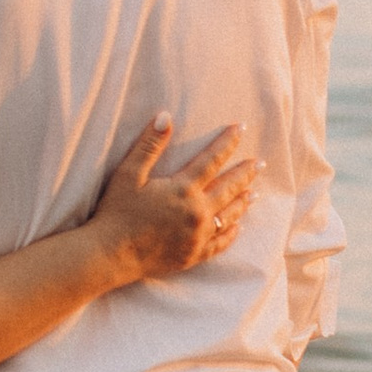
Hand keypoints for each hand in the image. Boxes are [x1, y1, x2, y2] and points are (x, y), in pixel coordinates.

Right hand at [86, 113, 258, 284]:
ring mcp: (198, 235)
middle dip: (245, 173)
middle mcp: (197, 212)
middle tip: (260, 163)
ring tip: (255, 192)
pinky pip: (220, 243)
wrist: (111, 255)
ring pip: (229, 215)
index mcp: (183, 189)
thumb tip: (166, 116)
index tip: (241, 128)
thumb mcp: (128, 174)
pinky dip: (231, 233)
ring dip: (243, 201)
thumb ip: (149, 145)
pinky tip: (237, 226)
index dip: (227, 142)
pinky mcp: (194, 254)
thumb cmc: (116, 212)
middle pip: (229, 188)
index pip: (212, 160)